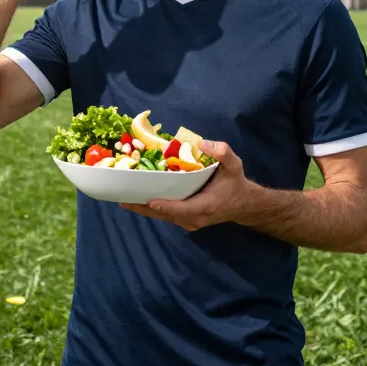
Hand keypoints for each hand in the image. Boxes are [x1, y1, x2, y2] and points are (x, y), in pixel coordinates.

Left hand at [120, 140, 258, 231]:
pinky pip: (165, 216)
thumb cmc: (235, 183)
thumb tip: (204, 143)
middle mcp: (195, 218)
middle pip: (166, 215)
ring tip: (123, 199)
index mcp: (206, 206)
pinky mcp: (185, 221)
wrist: (243, 204)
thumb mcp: (234, 165)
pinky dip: (150, 209)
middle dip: (144, 207)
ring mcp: (189, 222)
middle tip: (123, 198)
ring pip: (163, 217)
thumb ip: (223, 153)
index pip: (183, 209)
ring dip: (143, 209)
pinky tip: (135, 201)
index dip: (166, 206)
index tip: (150, 200)